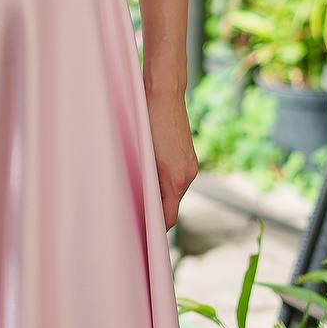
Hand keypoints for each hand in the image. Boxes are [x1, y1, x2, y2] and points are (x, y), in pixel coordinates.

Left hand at [145, 89, 197, 230]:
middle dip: (156, 208)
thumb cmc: (148, 121)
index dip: (155, 228)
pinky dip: (166, 178)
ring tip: (141, 186)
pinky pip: (178, 176)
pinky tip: (151, 169)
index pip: (168, 218)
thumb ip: (146, 182)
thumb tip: (143, 202)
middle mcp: (188, 175)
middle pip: (172, 205)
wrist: (164, 94)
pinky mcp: (189, 156)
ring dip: (160, 191)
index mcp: (176, 180)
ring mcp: (191, 165)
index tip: (142, 233)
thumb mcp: (144, 155)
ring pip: (174, 190)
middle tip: (136, 212)